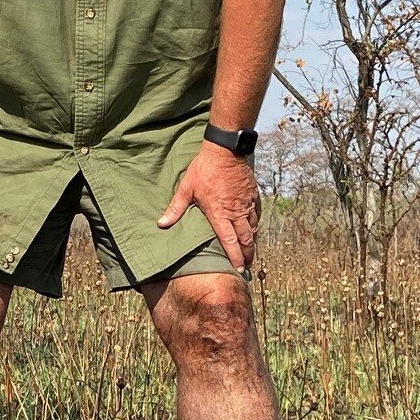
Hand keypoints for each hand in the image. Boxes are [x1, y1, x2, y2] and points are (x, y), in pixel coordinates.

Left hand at [157, 144, 260, 270]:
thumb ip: (175, 209)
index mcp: (220, 214)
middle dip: (247, 255)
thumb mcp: (186, 188)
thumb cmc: (204, 169)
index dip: (235, 257)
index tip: (238, 268)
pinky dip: (256, 226)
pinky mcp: (253, 195)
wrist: (226, 151)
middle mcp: (236, 212)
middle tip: (245, 267)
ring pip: (253, 229)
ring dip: (252, 243)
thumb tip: (161, 224)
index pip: (230, 241)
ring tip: (251, 253)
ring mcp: (247, 204)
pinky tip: (254, 231)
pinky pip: (257, 215)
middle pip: (245, 239)